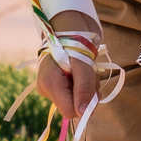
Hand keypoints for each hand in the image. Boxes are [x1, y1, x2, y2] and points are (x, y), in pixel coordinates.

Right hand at [34, 9, 101, 124]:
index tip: (94, 91)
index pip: (70, 112)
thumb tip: (83, 114)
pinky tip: (81, 72)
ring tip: (85, 69)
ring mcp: (49, 88)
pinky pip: (73, 94)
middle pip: (73, 106)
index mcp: (50, 85)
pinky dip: (82, 85)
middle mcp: (46, 89)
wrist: (66, 26)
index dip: (84, 105)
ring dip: (87, 88)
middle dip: (87, 94)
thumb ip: (84, 89)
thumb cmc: (75, 42)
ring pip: (75, 100)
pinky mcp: (54, 85)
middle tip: (90, 75)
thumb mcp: (83, 65)